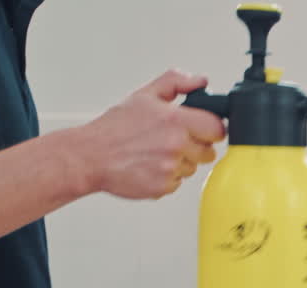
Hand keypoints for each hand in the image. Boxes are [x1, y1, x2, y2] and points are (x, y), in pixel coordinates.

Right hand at [78, 69, 226, 199]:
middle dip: (196, 147)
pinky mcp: (163, 187)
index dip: (210, 129)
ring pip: (192, 168)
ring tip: (155, 152)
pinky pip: (177, 183)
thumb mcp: (144, 96)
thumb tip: (200, 81)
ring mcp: (170, 168)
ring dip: (180, 162)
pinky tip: (149, 166)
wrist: (89, 156)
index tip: (202, 129)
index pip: (217, 129)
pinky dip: (166, 177)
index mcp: (175, 120)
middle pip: (208, 152)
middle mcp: (176, 145)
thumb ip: (175, 83)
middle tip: (172, 141)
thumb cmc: (114, 128)